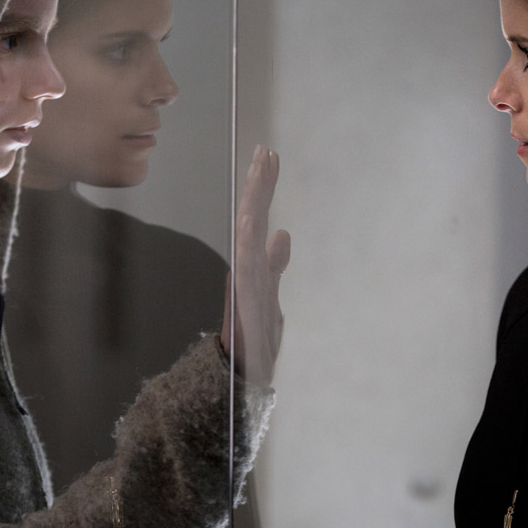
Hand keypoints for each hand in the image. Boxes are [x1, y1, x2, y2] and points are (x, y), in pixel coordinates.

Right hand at [221, 145, 289, 384]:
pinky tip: (251, 220)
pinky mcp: (245, 302)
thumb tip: (283, 234)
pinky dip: (248, 243)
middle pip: (253, 218)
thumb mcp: (271, 295)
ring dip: (254, 203)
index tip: (269, 156)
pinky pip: (246, 267)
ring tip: (258, 173)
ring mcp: (245, 283)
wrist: (243, 377)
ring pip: (249, 235)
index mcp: (255, 264)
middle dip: (260, 185)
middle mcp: (248, 268)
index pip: (260, 217)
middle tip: (264, 151)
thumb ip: (275, 265)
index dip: (264, 187)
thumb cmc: (255, 338)